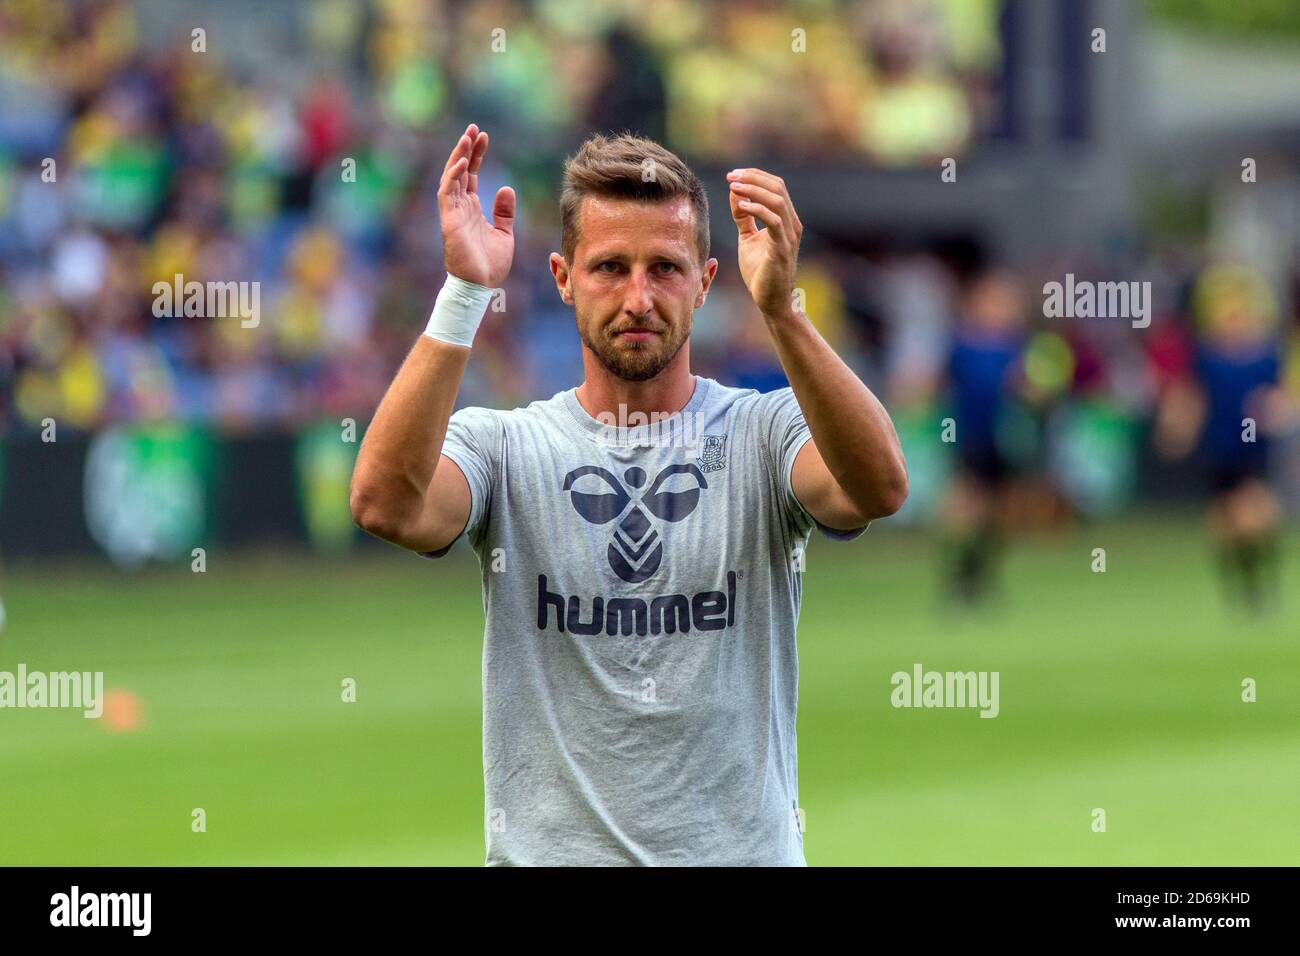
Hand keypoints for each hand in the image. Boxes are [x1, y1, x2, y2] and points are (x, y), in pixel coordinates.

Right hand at [438, 123, 515, 286]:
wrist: (480, 285)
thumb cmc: (489, 264)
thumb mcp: (504, 233)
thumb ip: (504, 212)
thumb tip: (505, 188)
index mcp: (472, 208)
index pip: (471, 174)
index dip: (476, 155)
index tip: (484, 136)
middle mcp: (460, 207)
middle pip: (460, 170)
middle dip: (466, 148)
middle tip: (474, 127)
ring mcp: (453, 213)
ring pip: (451, 178)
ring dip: (458, 157)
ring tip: (467, 137)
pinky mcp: (449, 221)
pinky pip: (447, 195)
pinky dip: (452, 178)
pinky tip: (461, 164)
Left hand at [728, 167, 802, 320]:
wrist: (771, 301)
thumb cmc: (760, 271)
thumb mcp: (748, 238)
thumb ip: (743, 217)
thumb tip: (735, 192)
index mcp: (786, 219)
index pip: (775, 186)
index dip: (754, 176)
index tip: (732, 175)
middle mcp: (792, 224)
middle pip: (778, 187)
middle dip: (753, 178)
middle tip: (731, 176)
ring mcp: (789, 236)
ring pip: (777, 200)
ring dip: (754, 190)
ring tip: (734, 187)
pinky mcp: (782, 249)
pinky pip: (774, 222)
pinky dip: (757, 210)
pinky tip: (740, 207)